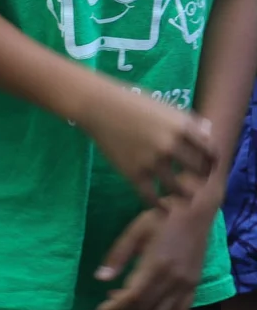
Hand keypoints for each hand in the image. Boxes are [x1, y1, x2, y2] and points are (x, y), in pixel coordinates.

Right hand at [80, 82, 215, 203]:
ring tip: (183, 197)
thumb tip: (208, 133)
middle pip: (199, 172)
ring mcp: (152, 161)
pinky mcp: (134, 173)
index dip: (212, 161)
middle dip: (201, 178)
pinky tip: (162, 207)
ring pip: (179, 189)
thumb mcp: (164, 107)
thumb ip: (188, 121)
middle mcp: (171, 145)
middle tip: (196, 180)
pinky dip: (159, 205)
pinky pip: (151, 196)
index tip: (208, 166)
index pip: (210, 152)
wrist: (97, 106)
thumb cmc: (131, 102)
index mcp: (182, 127)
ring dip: (184, 195)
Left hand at [95, 197, 213, 309]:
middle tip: (112, 305)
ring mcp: (187, 285)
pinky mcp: (195, 285)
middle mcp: (174, 279)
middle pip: (148, 309)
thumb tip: (100, 278)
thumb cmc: (160, 218)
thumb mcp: (134, 232)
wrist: (194, 212)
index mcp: (156, 264)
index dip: (116, 307)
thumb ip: (117, 256)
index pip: (134, 296)